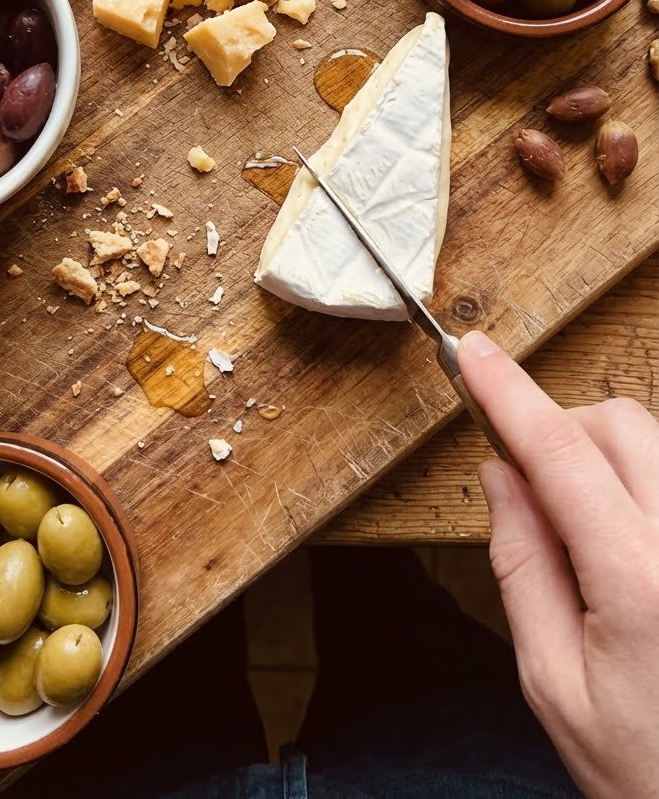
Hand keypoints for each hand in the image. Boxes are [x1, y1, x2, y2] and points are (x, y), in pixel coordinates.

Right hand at [458, 330, 658, 798]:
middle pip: (618, 424)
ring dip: (603, 457)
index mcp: (638, 579)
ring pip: (655, 442)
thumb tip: (501, 476)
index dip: (508, 393)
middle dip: (560, 428)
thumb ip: (521, 565)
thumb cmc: (644, 768)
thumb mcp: (552, 683)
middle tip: (526, 483)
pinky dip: (639, 486)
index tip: (472, 355)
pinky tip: (626, 546)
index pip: (559, 452)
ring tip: (586, 536)